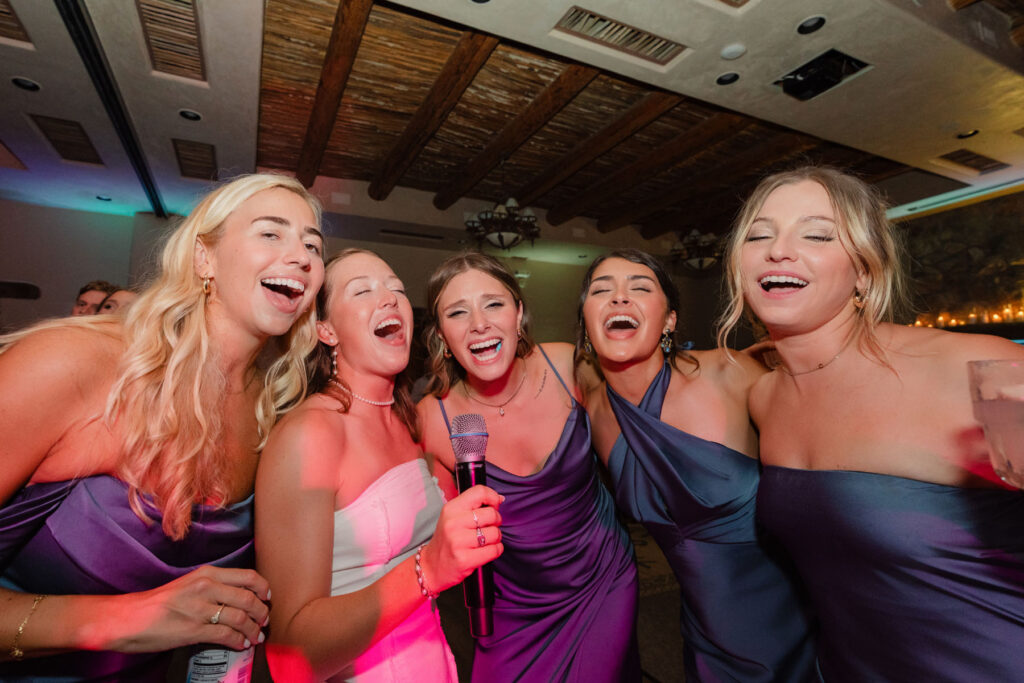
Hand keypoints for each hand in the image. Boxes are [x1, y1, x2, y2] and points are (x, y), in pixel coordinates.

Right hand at [101, 566, 269, 652]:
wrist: (128, 617)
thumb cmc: (159, 602)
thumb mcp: (189, 584)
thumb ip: (213, 587)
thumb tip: (237, 597)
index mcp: (207, 573)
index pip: (248, 576)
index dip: (263, 589)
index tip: (267, 598)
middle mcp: (206, 587)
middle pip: (249, 598)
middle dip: (262, 613)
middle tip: (265, 621)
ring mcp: (200, 608)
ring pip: (241, 618)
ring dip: (253, 630)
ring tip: (256, 636)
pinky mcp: (194, 629)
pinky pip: (226, 635)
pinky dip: (238, 641)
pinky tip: (241, 644)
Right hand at [421, 485, 502, 591]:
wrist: (432, 566)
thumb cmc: (447, 539)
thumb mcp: (453, 516)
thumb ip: (474, 505)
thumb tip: (500, 499)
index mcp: (451, 509)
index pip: (480, 492)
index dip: (493, 498)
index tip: (494, 505)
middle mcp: (453, 523)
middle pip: (492, 514)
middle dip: (496, 521)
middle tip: (488, 527)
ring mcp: (458, 542)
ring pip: (495, 533)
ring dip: (495, 538)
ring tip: (484, 541)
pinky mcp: (465, 559)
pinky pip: (494, 550)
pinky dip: (495, 550)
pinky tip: (485, 551)